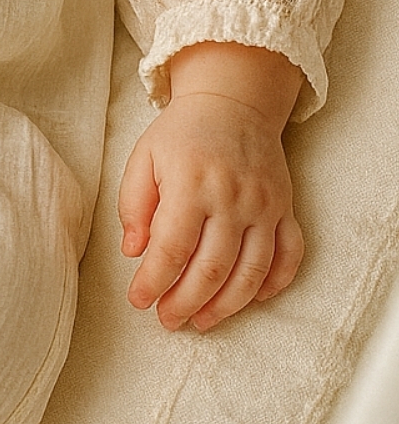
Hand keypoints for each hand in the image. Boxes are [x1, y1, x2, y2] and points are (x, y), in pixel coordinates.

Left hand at [118, 43, 304, 332]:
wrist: (234, 102)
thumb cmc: (182, 134)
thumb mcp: (143, 158)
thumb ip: (133, 205)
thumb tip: (134, 252)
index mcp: (191, 184)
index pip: (172, 248)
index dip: (154, 281)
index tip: (138, 301)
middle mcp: (232, 198)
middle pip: (212, 268)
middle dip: (186, 302)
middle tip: (167, 320)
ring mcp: (264, 205)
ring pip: (251, 272)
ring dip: (226, 306)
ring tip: (200, 321)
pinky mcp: (285, 209)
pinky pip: (289, 256)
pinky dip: (273, 284)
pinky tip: (251, 300)